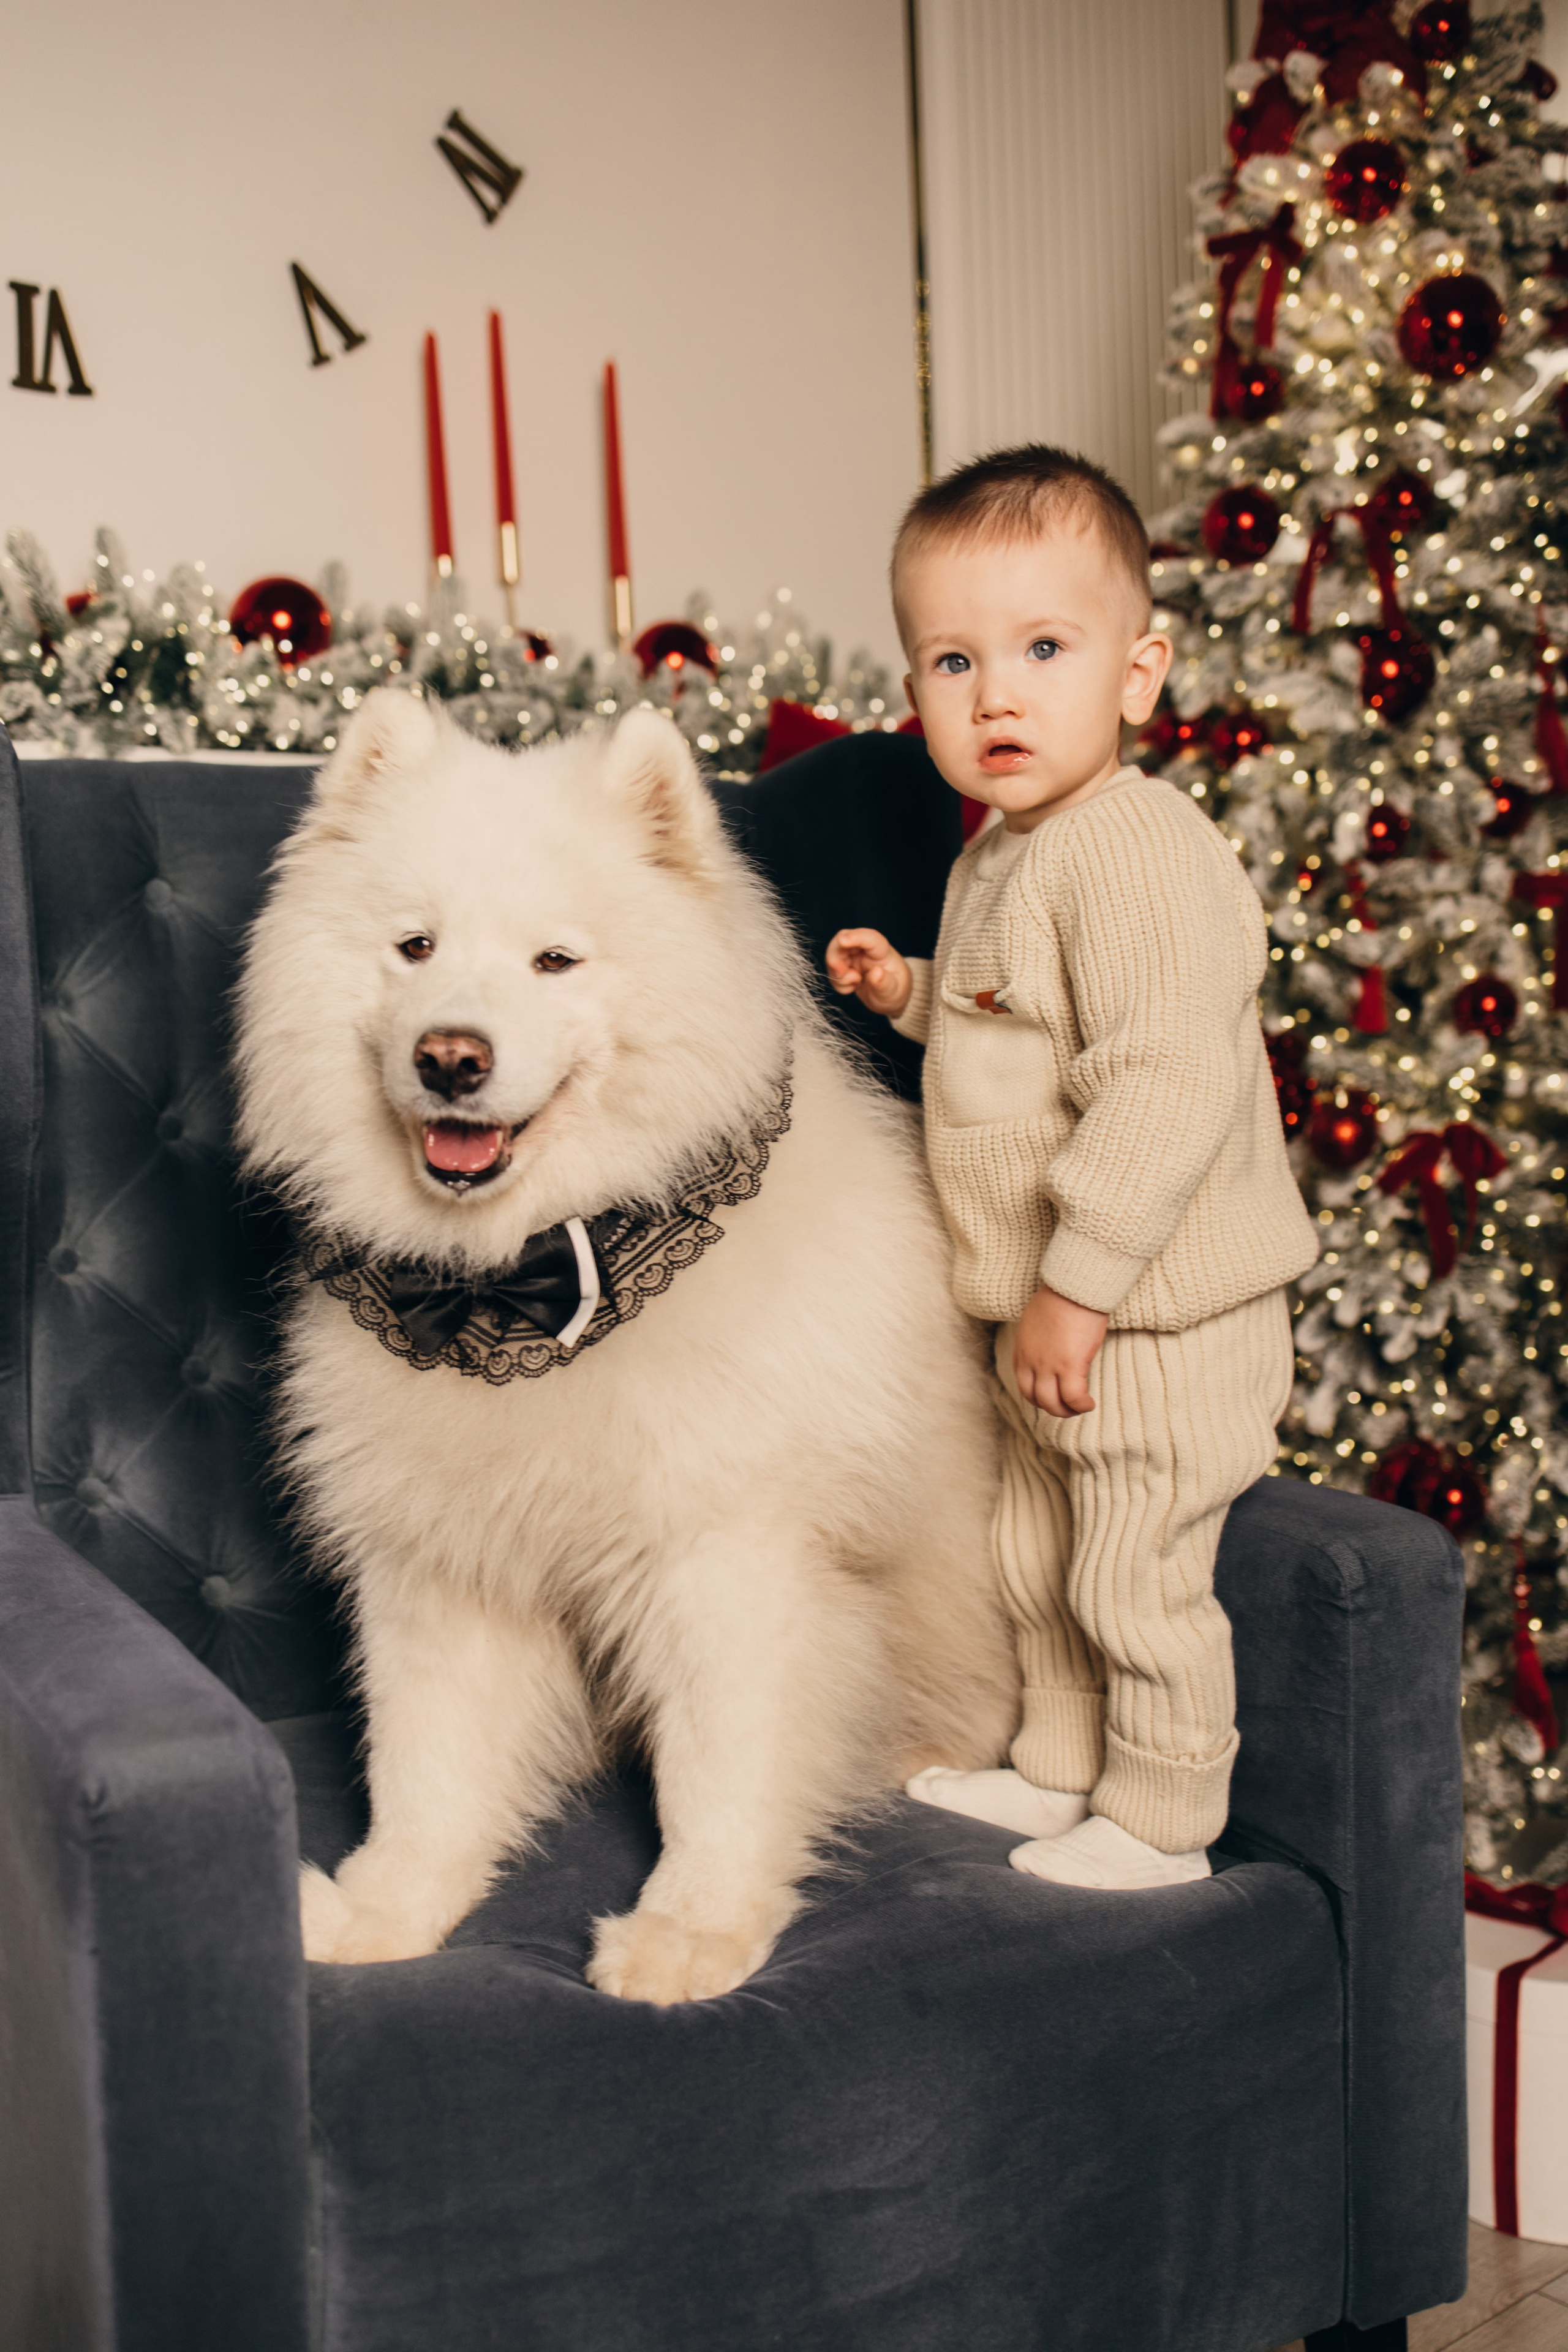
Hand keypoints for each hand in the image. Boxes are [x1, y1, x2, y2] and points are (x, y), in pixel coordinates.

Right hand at [825, 927, 911, 1018]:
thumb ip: (885, 983)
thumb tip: (876, 972)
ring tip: (855, 984)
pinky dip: (838, 982)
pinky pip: (832, 970)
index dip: (855, 936)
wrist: (889, 998)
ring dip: (838, 974)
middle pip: (843, 939)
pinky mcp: (845, 965)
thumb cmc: (894, 991)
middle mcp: (866, 950)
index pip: (870, 938)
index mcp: (882, 952)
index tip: (842, 940)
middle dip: (835, 957)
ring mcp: (854, 956)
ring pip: (834, 954)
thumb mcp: (893, 992)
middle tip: (841, 974)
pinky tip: (852, 987)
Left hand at [1013, 1285, 1107, 1417]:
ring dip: (1066, 1411)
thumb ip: (1038, 1339)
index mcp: (1022, 1350)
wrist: (1073, 1288)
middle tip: (1068, 1405)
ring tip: (1080, 1406)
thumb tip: (1051, 1347)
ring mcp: (1048, 1365)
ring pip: (1052, 1403)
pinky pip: (1073, 1397)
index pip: (1024, 1384)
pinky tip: (1089, 1403)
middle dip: (1052, 1407)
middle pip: (1035, 1398)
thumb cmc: (1061, 1297)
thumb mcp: (1036, 1320)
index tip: (1054, 1394)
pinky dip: (1081, 1405)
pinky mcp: (1069, 1366)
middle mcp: (1031, 1361)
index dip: (1039, 1395)